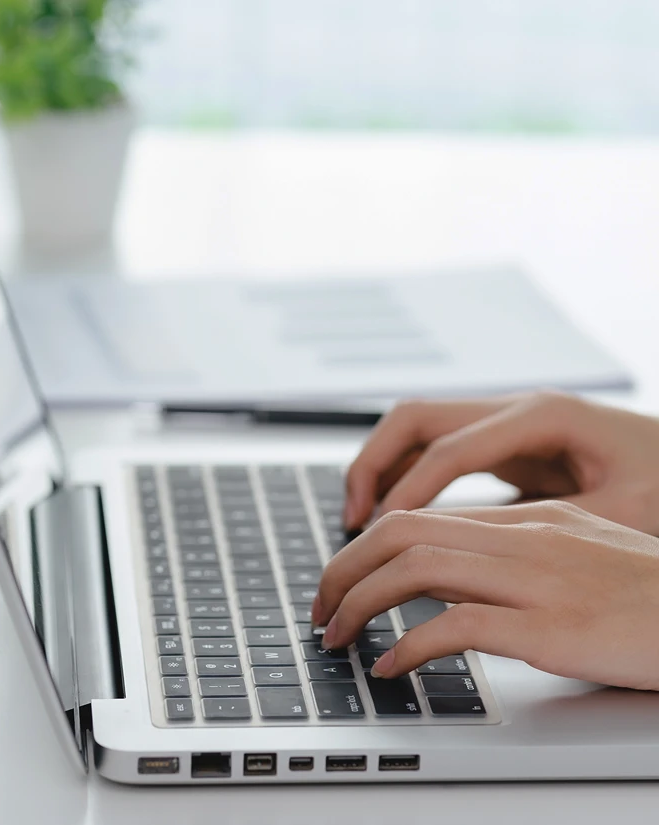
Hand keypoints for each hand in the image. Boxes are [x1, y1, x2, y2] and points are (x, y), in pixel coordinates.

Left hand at [314, 502, 658, 690]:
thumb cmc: (648, 593)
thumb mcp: (576, 552)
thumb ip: (515, 551)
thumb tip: (449, 572)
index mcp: (526, 520)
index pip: (420, 516)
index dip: (364, 547)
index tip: (341, 579)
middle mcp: (522, 539)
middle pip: (401, 533)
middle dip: (343, 568)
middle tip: (319, 607)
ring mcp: (535, 581)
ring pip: (415, 570)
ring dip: (360, 602)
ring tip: (337, 635)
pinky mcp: (550, 629)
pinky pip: (457, 627)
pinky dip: (410, 646)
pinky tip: (392, 667)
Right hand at [344, 391, 658, 535]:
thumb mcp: (625, 509)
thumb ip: (552, 526)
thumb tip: (484, 555)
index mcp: (541, 417)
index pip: (450, 448)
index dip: (407, 490)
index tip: (377, 532)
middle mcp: (512, 410)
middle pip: (414, 418)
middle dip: (373, 463)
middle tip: (352, 517)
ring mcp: (504, 423)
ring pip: (416, 430)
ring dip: (381, 468)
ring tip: (360, 519)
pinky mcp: (502, 444)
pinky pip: (435, 452)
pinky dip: (405, 478)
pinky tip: (396, 516)